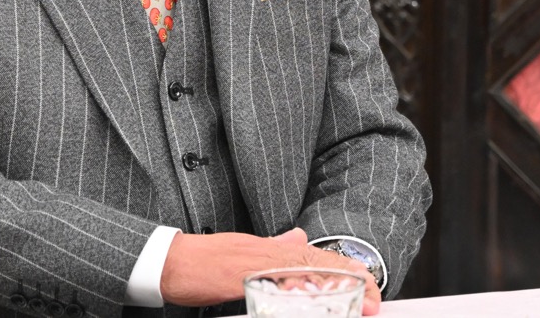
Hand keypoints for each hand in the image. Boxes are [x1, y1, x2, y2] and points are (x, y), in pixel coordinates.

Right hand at [159, 227, 381, 314]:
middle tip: (375, 299)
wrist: (164, 260)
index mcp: (264, 247)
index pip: (312, 255)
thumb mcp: (240, 252)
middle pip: (313, 261)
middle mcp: (261, 250)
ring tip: (358, 302)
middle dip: (347, 279)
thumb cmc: (199, 262)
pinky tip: (311, 301)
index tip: (369, 284)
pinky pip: (270, 284)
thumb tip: (297, 237)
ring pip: (299, 270)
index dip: (343, 268)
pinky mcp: (234, 276)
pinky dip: (293, 292)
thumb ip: (271, 246)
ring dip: (330, 286)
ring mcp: (248, 262)